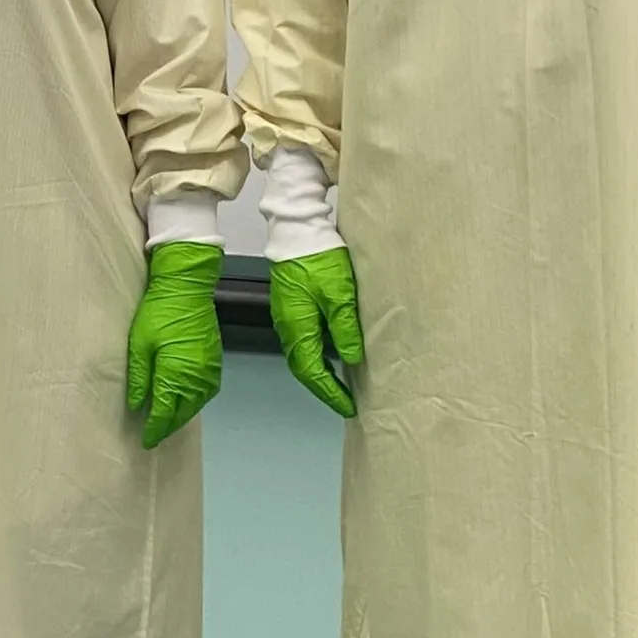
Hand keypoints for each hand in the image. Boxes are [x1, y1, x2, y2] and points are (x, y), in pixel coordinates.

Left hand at [126, 241, 224, 448]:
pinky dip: (192, 402)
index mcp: (177, 376)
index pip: (165, 414)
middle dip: (168, 427)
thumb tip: (137, 406)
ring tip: (166, 422)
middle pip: (182, 414)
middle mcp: (197, 379)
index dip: (154, 430)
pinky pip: (205, 393)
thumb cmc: (158, 313)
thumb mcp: (140, 344)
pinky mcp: (216, 363)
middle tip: (153, 436)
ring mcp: (210, 372)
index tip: (145, 442)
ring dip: (181, 416)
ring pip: (196, 406)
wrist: (187, 288)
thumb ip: (139, 378)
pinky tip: (182, 401)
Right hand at [270, 247, 363, 418]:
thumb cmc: (321, 261)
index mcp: (298, 328)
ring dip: (321, 372)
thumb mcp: (340, 295)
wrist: (297, 229)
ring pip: (303, 354)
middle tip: (346, 401)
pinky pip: (304, 340)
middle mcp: (288, 327)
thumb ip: (345, 329)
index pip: (313, 372)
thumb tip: (350, 360)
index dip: (331, 393)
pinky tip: (332, 352)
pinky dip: (318, 354)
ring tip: (342, 383)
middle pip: (304, 367)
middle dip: (325, 387)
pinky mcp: (291, 305)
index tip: (349, 407)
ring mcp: (287, 316)